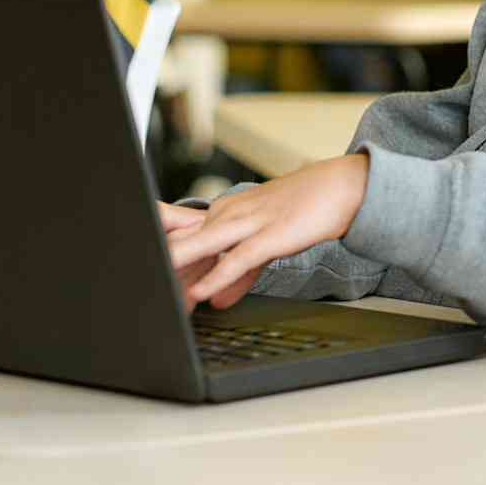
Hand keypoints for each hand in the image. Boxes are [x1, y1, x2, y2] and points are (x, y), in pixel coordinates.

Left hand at [164, 154, 369, 309]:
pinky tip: (202, 293)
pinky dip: (217, 276)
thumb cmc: (304, 209)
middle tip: (143, 293)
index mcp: (225, 212)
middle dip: (163, 269)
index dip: (161, 261)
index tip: (144, 283)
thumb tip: (215, 299)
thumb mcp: (265, 244)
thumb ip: (237, 273)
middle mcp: (230, 213)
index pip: (180, 236)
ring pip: (202, 246)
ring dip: (177, 269)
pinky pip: (238, 258)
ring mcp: (249, 221)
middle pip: (184, 242)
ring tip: (155, 290)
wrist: (341, 186)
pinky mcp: (270, 234)